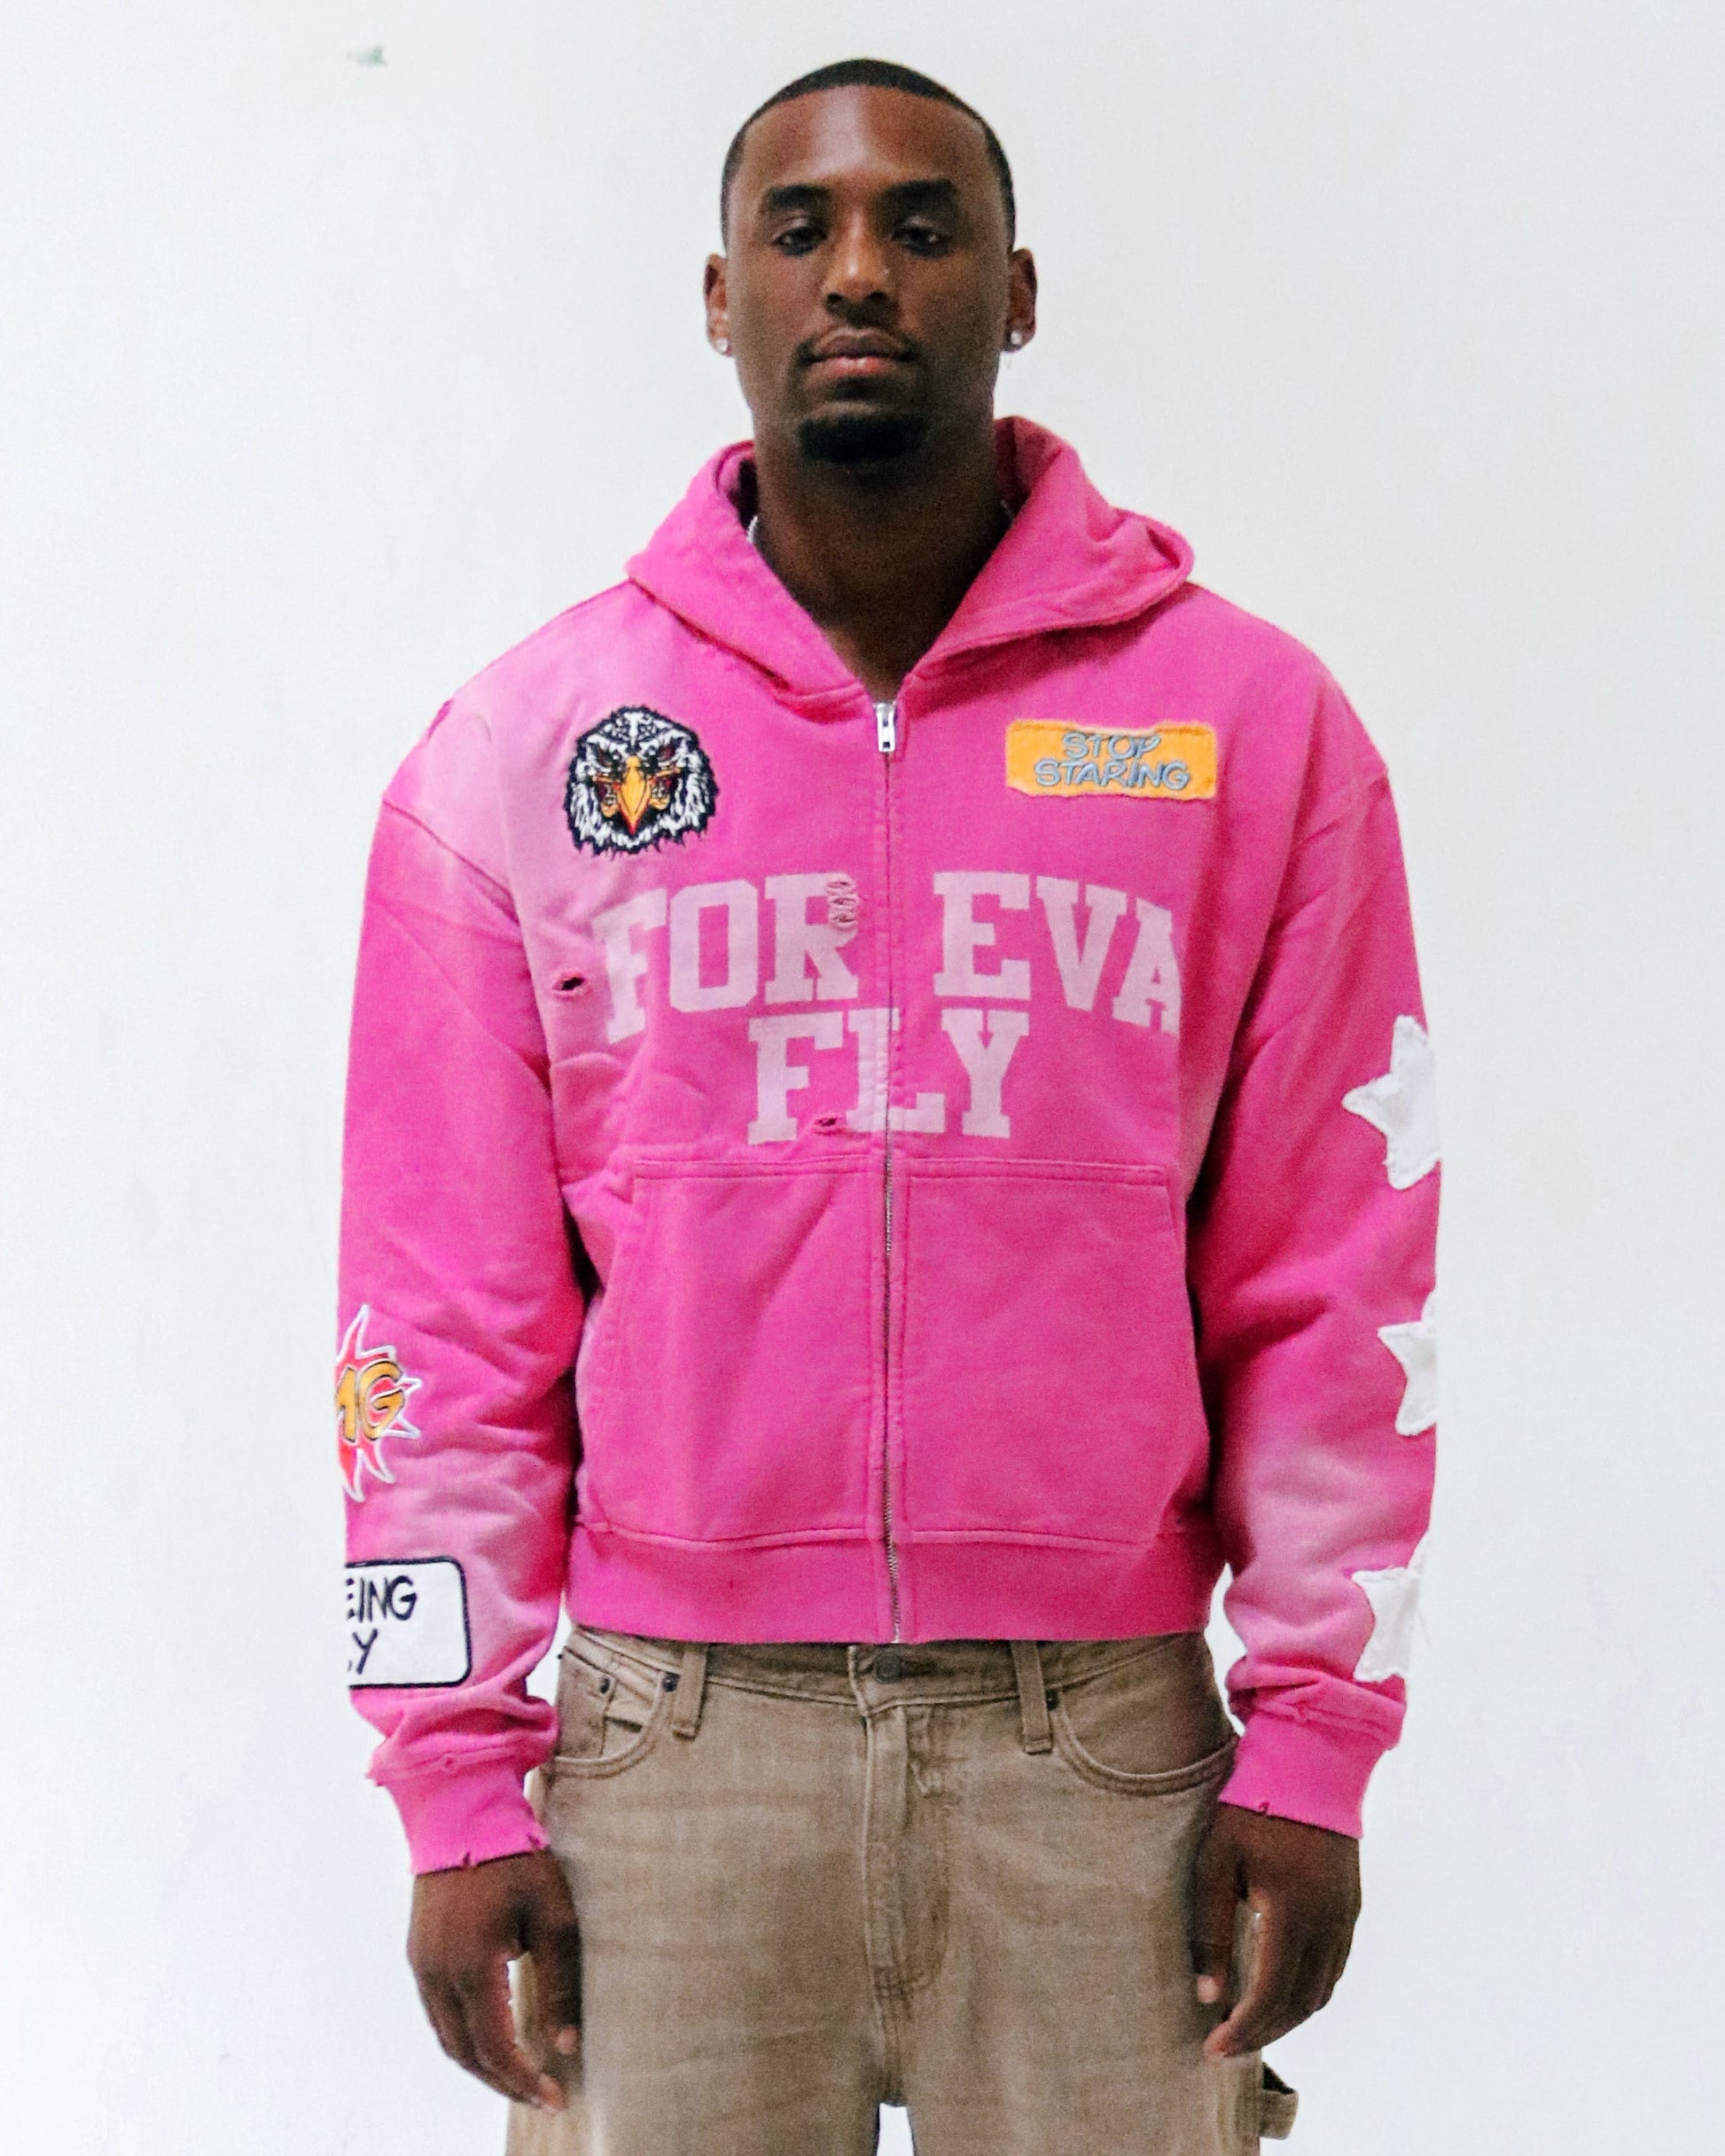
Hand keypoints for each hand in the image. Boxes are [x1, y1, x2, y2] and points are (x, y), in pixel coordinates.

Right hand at [407, 1849, 582, 2108]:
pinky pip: (437, 2012)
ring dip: (481, 2063)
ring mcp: (423, 1964)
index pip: (496, 2048)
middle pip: (466, 2053)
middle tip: (540, 2094)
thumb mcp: (553, 1916)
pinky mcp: (419, 1952)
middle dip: (503, 2081)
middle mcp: (438, 1973)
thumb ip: (560, 1982)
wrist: (463, 1810)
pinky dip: (464, 2035)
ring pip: (447, 2037)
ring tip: (519, 2073)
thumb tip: (568, 2044)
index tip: (555, 2098)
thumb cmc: (516, 1858)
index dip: (524, 2080)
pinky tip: (490, 2034)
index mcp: (472, 1967)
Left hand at [1190, 1802, 1359, 2058]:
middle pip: (1298, 2005)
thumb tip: (1207, 1997)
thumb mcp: (1216, 1863)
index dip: (1242, 2030)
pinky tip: (1279, 1992)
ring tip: (1248, 2026)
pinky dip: (1305, 1992)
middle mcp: (1328, 1925)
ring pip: (1320, 1993)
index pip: (1269, 1996)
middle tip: (1225, 2047)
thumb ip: (1210, 1931)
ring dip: (1286, 2018)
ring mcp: (1345, 1918)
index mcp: (1293, 1915)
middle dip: (1262, 2033)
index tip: (1211, 2049)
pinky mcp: (1350, 1909)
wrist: (1310, 1764)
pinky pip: (1332, 1969)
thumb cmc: (1252, 1808)